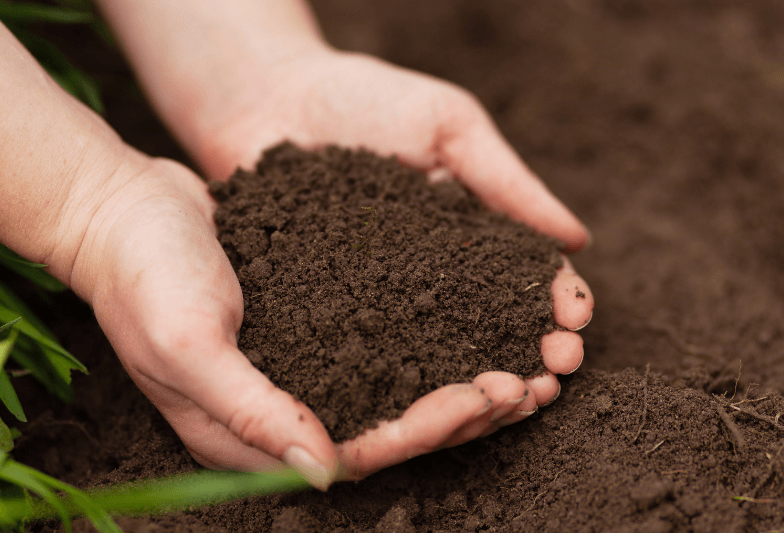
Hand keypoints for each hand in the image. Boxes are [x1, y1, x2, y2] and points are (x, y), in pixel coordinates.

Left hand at [179, 49, 593, 480]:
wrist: (268, 99)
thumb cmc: (364, 99)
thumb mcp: (448, 127)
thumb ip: (505, 181)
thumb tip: (577, 240)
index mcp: (469, 232)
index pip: (527, 276)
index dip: (557, 302)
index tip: (574, 323)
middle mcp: (432, 275)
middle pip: (494, 325)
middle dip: (532, 351)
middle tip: (554, 372)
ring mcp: (383, 297)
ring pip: (442, 350)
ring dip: (483, 378)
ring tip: (510, 397)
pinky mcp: (332, 310)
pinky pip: (372, 350)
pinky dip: (408, 380)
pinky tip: (431, 400)